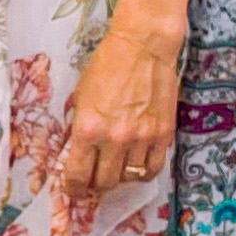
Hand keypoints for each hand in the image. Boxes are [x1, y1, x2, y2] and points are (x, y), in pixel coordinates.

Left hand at [56, 22, 180, 197]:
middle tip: (93, 178)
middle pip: (104, 182)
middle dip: (95, 184)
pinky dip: (143, 173)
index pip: (77, 176)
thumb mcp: (81, 97)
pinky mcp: (163, 135)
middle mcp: (115, 140)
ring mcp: (142, 139)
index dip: (73, 188)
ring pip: (129, 178)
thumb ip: (81, 128)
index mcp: (88, 129)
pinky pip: (153, 169)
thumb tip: (79, 154)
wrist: (143, 46)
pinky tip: (137, 165)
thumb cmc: (107, 65)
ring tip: (115, 168)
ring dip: (119, 177)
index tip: (72, 189)